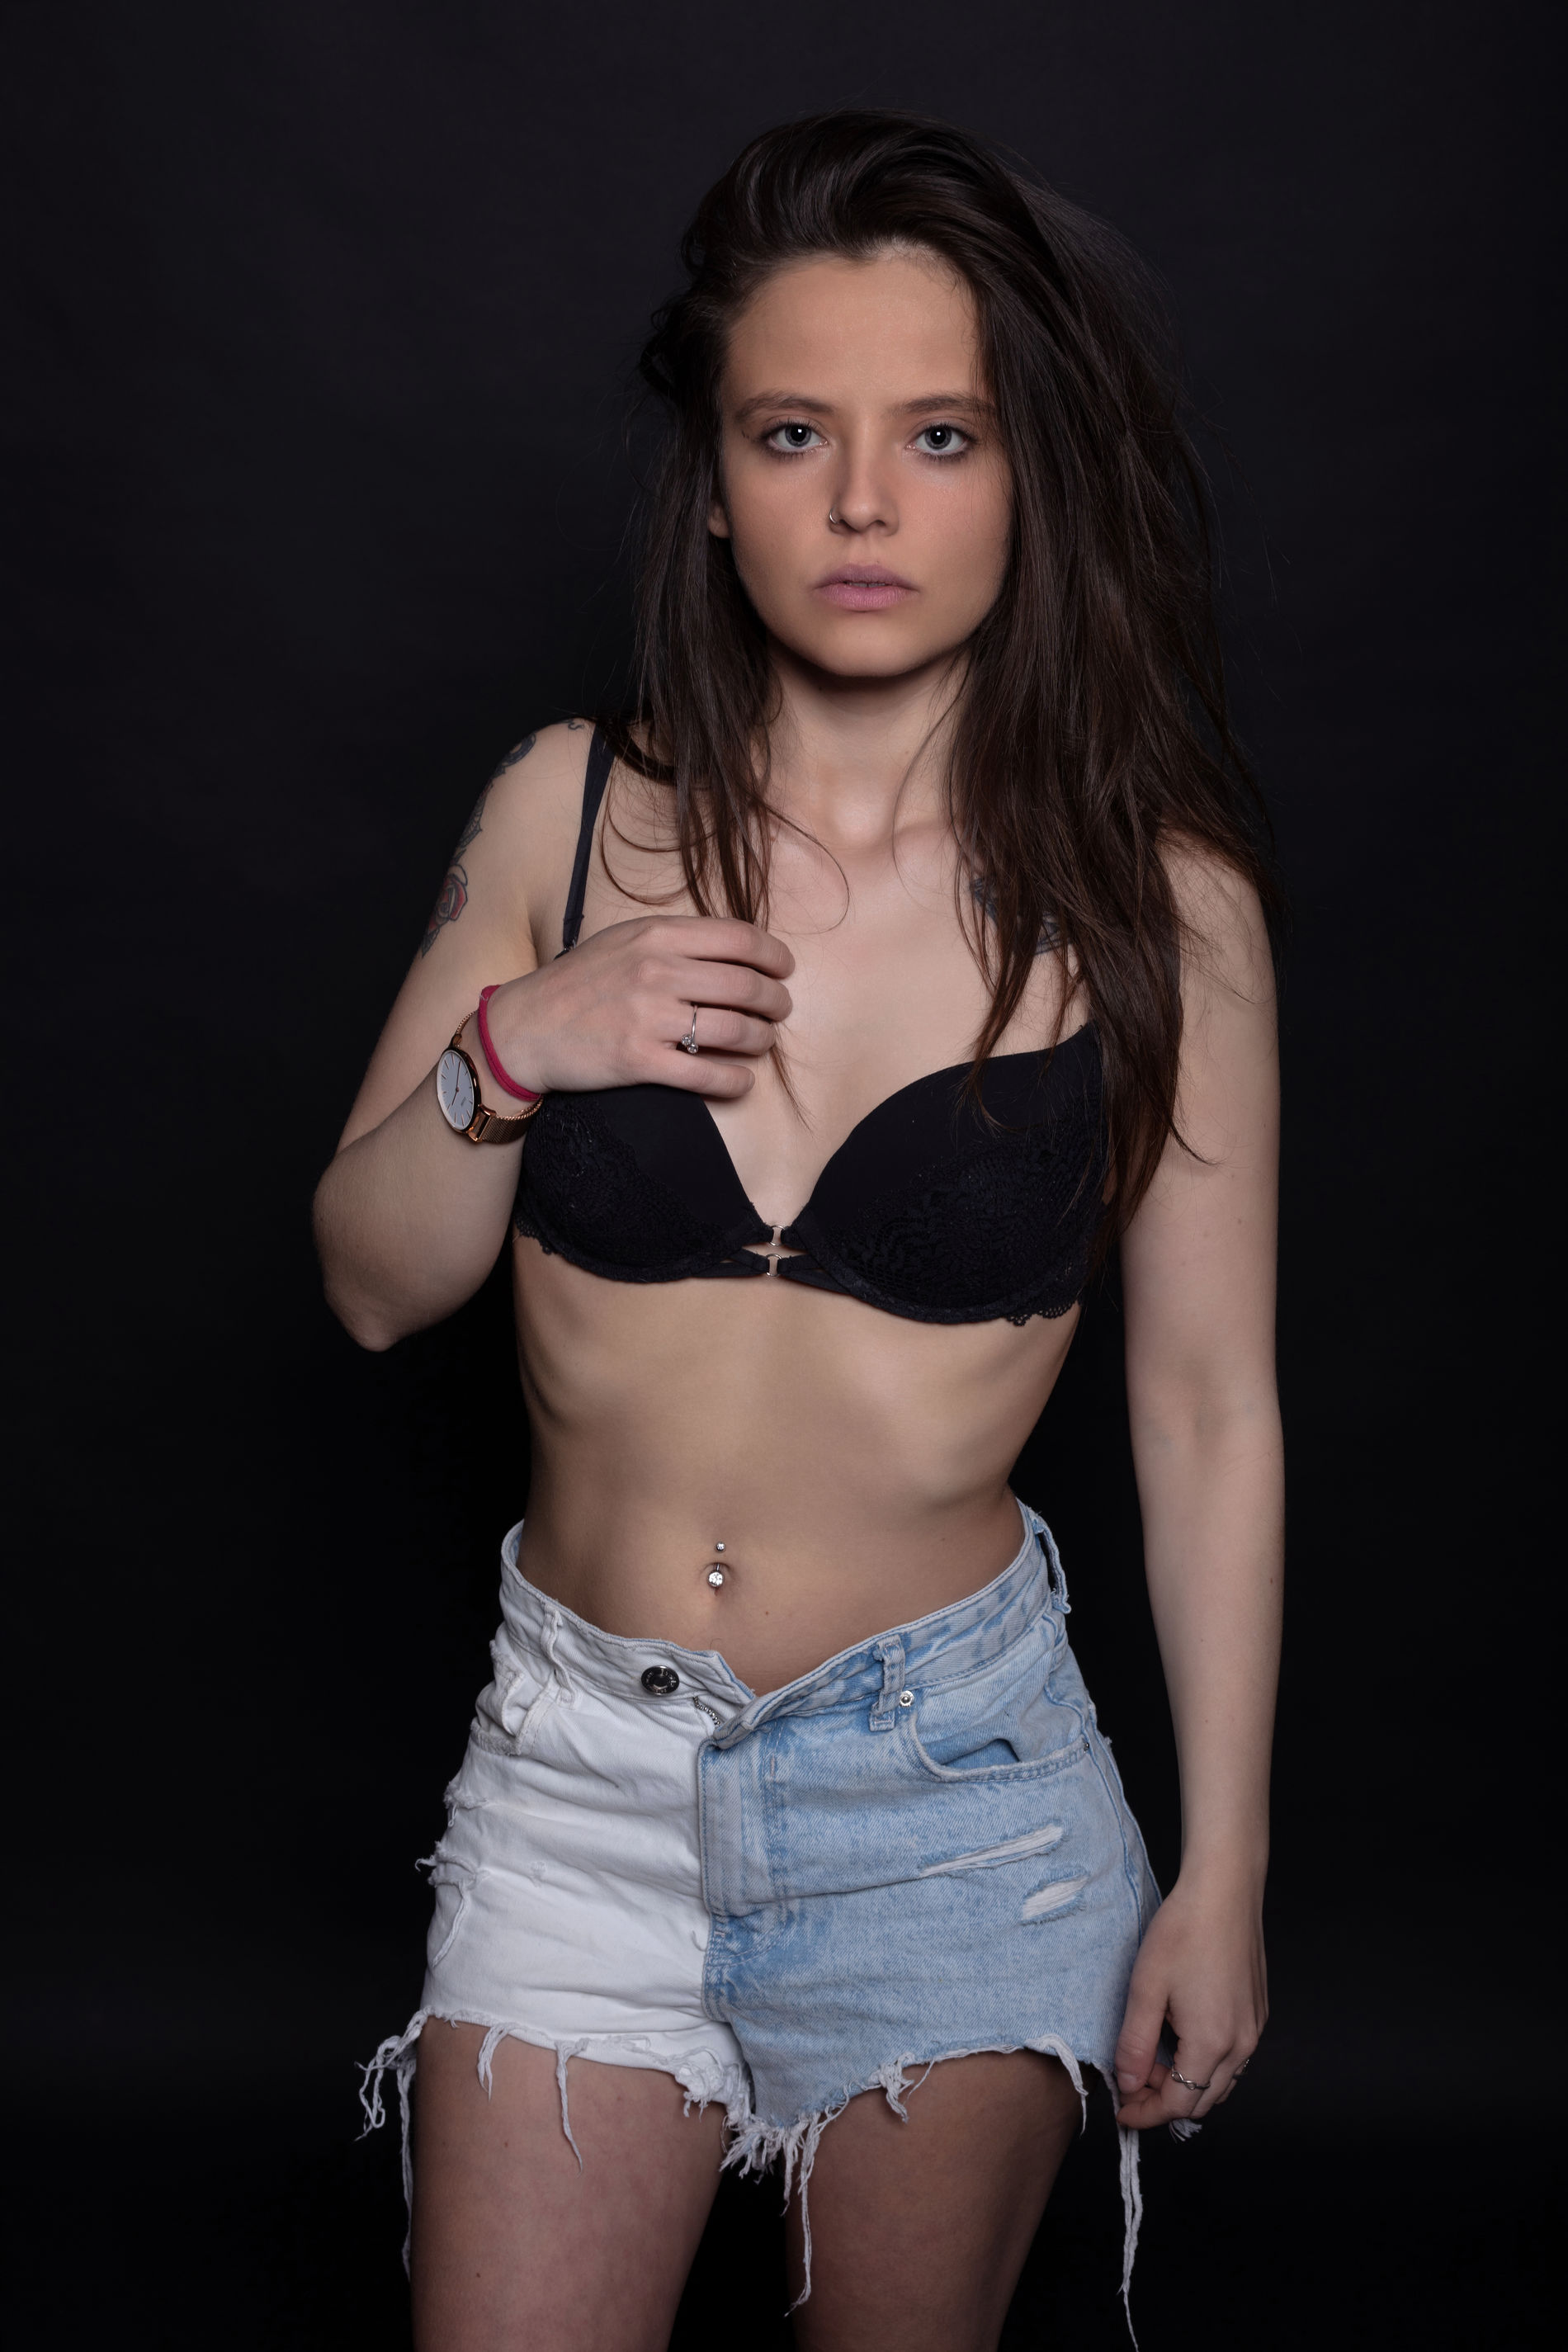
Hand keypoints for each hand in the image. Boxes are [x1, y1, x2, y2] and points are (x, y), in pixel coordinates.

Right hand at [480, 915, 794, 1100]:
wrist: (525, 1027)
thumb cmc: (578, 982)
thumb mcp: (623, 940)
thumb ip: (674, 939)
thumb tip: (734, 949)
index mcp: (656, 935)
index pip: (740, 939)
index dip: (774, 956)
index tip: (784, 970)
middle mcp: (656, 971)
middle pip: (746, 986)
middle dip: (776, 1001)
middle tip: (779, 1010)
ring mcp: (649, 1017)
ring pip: (736, 1030)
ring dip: (762, 1040)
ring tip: (762, 1042)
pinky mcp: (640, 1061)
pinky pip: (708, 1074)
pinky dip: (736, 1081)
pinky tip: (742, 1082)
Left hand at [1112, 1870, 1266, 2128]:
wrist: (1225, 1890)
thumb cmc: (1184, 1931)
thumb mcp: (1146, 1988)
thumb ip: (1134, 2042)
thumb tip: (1128, 2083)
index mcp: (1212, 2043)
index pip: (1178, 2104)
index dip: (1145, 2112)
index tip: (1122, 2109)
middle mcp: (1241, 2045)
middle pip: (1202, 2100)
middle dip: (1164, 2100)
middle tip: (1132, 2080)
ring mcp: (1254, 2030)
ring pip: (1220, 2083)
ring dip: (1186, 2083)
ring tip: (1152, 2057)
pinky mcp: (1258, 2014)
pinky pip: (1233, 2060)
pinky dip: (1205, 2064)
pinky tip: (1180, 2037)